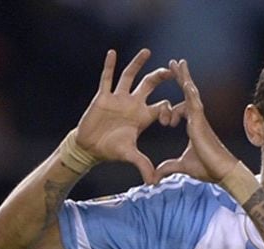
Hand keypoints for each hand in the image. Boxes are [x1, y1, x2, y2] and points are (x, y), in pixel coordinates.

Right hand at [75, 49, 174, 183]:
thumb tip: (153, 182)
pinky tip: (112, 53)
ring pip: (130, 76)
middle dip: (162, 76)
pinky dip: (109, 66)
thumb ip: (143, 165)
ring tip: (148, 52)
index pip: (162, 104)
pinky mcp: (103, 96)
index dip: (170, 108)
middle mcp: (133, 103)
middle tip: (173, 68)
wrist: (90, 148)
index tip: (173, 117)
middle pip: (150, 84)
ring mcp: (118, 98)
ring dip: (138, 64)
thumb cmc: (111, 150)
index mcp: (143, 116)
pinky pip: (106, 78)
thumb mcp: (130, 155)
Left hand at [154, 59, 237, 182]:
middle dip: (181, 79)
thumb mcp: (181, 166)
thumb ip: (168, 168)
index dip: (171, 110)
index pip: (182, 109)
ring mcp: (200, 118)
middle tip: (173, 64)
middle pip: (188, 94)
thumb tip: (155, 176)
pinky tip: (184, 79)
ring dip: (184, 77)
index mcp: (193, 126)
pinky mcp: (200, 121)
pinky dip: (189, 90)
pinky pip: (194, 101)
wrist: (222, 172)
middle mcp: (197, 119)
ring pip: (191, 93)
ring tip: (177, 63)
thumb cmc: (207, 168)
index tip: (165, 121)